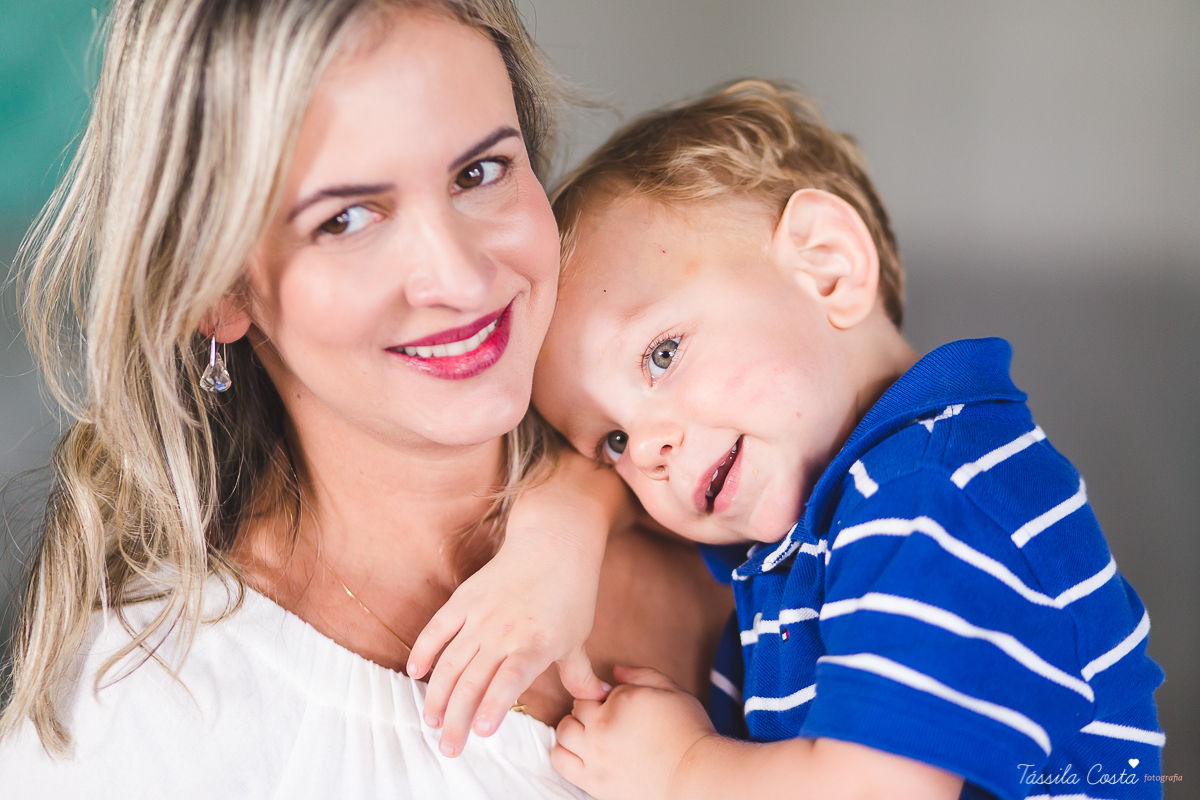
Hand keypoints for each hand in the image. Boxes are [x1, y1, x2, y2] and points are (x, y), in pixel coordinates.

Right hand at [407, 450, 627, 756]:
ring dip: (437, 694)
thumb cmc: (571, 592)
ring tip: (429, 721)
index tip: (482, 730)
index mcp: (535, 643)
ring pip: (451, 661)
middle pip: (473, 680)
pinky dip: (424, 650)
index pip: (510, 679)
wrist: (554, 541)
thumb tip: (598, 699)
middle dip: (458, 717)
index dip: (494, 705)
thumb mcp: (579, 636)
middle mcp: (504, 631)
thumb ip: (579, 674)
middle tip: (449, 747)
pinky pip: (438, 628)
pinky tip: (414, 673)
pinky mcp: (465, 599)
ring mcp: (481, 615)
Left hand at [553, 665, 717, 799]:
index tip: (620, 707)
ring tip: (593, 736)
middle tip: (608, 721)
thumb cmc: (689, 732)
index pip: (595, 689)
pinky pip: (560, 761)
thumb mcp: (672, 691)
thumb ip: (641, 675)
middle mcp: (602, 727)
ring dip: (574, 729)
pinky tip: (581, 752)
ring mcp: (595, 756)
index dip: (606, 696)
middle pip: (576, 709)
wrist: (695, 776)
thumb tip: (616, 671)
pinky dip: (563, 752)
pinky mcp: (593, 781)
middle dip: (589, 710)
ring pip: (563, 732)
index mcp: (621, 702)